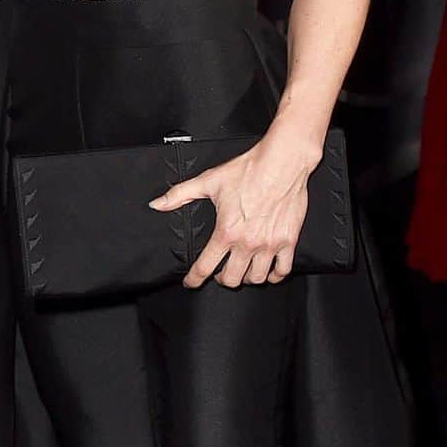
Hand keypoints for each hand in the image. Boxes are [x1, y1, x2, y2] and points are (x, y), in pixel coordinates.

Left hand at [149, 134, 318, 288]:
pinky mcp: (288, 241)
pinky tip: (268, 271)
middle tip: (218, 273)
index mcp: (226, 232)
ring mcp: (269, 245)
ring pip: (256, 278)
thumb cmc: (247, 170)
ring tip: (241, 270)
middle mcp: (248, 243)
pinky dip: (274, 276)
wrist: (281, 162)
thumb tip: (157, 204)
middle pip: (232, 279)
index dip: (194, 279)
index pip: (205, 266)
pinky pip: (282, 271)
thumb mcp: (208, 181)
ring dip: (246, 278)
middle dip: (221, 279)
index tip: (190, 283)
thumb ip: (180, 194)